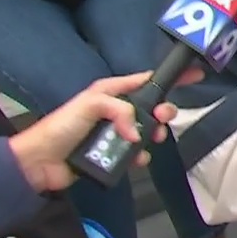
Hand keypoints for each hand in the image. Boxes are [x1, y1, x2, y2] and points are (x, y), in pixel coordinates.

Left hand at [10, 69, 202, 191]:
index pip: (146, 80)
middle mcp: (117, 110)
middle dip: (163, 111)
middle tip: (162, 118)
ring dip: (154, 135)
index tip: (194, 75)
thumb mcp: (91, 104)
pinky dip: (141, 156)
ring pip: (148, 130)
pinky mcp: (114, 154)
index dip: (170, 78)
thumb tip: (138, 133)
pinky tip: (137, 159)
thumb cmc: (63, 126)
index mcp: (111, 91)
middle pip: (152, 106)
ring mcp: (116, 132)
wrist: (41, 162)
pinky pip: (137, 153)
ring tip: (152, 140)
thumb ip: (120, 110)